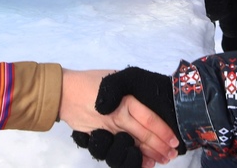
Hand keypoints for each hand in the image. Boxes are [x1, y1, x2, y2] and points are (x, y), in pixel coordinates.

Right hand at [61, 69, 180, 167]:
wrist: (63, 91)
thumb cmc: (90, 81)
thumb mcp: (114, 77)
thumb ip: (130, 89)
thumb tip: (148, 99)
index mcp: (123, 98)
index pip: (148, 117)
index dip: (163, 131)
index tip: (174, 140)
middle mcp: (116, 115)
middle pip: (142, 135)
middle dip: (160, 147)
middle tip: (172, 154)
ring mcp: (106, 129)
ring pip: (131, 145)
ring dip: (148, 154)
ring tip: (160, 159)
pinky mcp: (97, 138)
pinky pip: (115, 152)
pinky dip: (129, 159)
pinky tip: (141, 162)